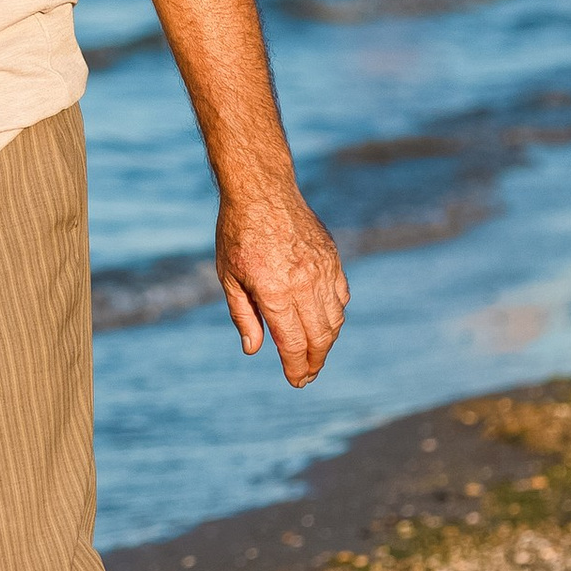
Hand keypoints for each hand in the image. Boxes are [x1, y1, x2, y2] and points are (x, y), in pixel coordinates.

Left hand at [216, 180, 349, 385]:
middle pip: (320, 338)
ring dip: (326, 342)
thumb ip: (243, 315)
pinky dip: (336, 314)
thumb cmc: (237, 233)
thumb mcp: (228, 276)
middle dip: (315, 362)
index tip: (296, 382)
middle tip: (307, 375)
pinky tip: (323, 321)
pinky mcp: (332, 259)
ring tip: (314, 353)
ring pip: (335, 319)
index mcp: (275, 292)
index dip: (297, 368)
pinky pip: (341, 296)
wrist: (261, 189)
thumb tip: (254, 350)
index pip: (294, 344)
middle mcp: (304, 284)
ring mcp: (323, 270)